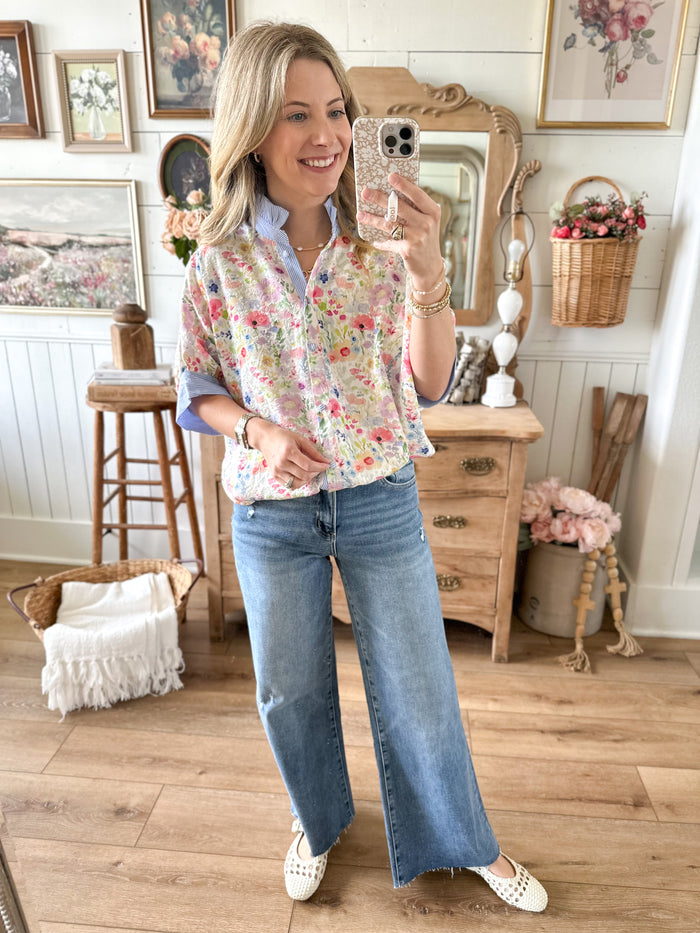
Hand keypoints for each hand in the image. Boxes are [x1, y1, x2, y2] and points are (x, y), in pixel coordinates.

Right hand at [247, 419, 329, 489]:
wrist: (265, 439)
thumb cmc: (284, 437)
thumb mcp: (300, 440)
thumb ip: (313, 452)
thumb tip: (325, 462)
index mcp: (288, 452)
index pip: (308, 465)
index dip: (320, 467)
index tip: (326, 465)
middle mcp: (281, 463)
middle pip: (304, 475)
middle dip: (315, 473)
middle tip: (319, 467)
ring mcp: (277, 471)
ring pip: (297, 483)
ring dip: (308, 479)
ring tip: (311, 472)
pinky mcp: (274, 475)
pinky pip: (290, 485)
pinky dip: (299, 482)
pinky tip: (301, 475)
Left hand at [357, 172, 444, 291]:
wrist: (430, 267)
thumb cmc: (426, 240)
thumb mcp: (427, 222)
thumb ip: (415, 210)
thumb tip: (391, 195)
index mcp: (432, 212)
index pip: (417, 194)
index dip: (404, 185)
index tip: (390, 176)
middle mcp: (426, 223)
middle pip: (399, 207)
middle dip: (380, 198)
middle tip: (366, 192)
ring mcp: (417, 237)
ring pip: (390, 224)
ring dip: (373, 219)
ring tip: (361, 214)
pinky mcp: (407, 249)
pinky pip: (389, 242)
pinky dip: (380, 242)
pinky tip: (374, 240)